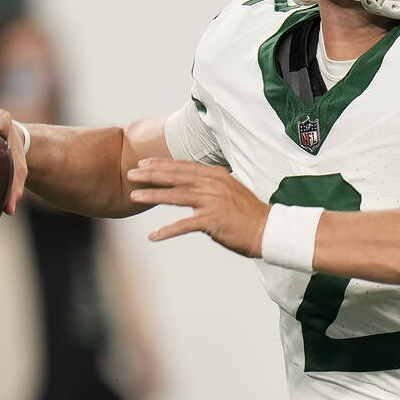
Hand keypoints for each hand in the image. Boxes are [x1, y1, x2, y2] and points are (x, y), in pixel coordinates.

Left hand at [126, 159, 268, 257]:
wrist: (268, 230)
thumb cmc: (249, 214)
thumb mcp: (230, 191)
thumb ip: (211, 186)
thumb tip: (193, 185)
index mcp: (216, 175)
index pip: (184, 166)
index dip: (162, 164)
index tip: (144, 163)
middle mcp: (213, 185)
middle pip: (176, 176)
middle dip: (151, 174)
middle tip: (131, 173)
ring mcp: (213, 201)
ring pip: (176, 195)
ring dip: (153, 195)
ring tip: (134, 195)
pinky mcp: (213, 220)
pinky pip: (184, 225)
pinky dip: (167, 230)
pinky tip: (153, 235)